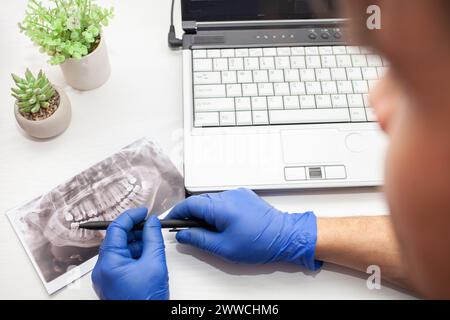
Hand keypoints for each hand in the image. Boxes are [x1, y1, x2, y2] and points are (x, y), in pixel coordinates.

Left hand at [92, 208, 168, 299]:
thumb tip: (152, 222)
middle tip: (151, 225)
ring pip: (121, 250)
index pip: (116, 228)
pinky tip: (149, 254)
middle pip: (117, 239)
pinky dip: (135, 254)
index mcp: (109, 263)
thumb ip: (153, 238)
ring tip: (153, 242)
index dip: (131, 216)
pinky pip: (122, 261)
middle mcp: (103, 269)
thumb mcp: (154, 263)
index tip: (143, 211)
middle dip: (135, 230)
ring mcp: (106, 277)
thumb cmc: (146, 300)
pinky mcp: (113, 282)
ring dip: (137, 242)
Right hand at [166, 188, 321, 270]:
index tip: (171, 221)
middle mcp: (229, 195)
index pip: (190, 204)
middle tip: (187, 230)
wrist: (285, 236)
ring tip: (207, 229)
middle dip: (190, 214)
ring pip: (211, 200)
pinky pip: (223, 199)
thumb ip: (199, 239)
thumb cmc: (260, 243)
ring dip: (204, 212)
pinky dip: (216, 209)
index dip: (177, 212)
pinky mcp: (245, 195)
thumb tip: (183, 235)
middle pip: (199, 200)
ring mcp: (238, 194)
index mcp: (221, 207)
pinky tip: (220, 222)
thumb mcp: (223, 247)